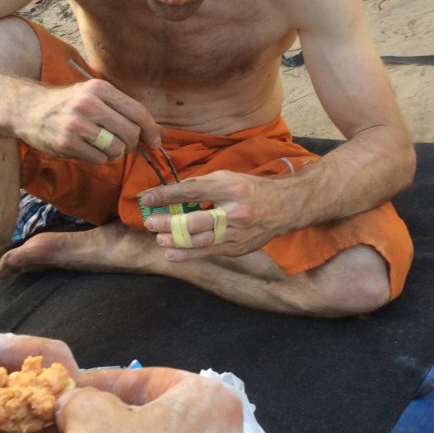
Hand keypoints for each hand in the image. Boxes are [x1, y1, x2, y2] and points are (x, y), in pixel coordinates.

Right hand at [17, 77, 160, 162]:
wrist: (28, 110)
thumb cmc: (68, 104)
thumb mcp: (95, 97)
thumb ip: (125, 111)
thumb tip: (159, 132)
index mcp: (100, 88)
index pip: (137, 112)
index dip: (151, 130)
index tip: (156, 142)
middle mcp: (89, 104)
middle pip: (130, 132)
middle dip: (132, 143)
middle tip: (124, 144)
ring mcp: (77, 124)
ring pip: (117, 148)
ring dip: (115, 152)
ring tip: (102, 145)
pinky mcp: (67, 143)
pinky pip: (100, 159)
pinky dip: (99, 158)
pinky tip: (87, 149)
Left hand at [140, 170, 285, 259]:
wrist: (286, 207)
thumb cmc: (253, 189)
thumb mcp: (229, 178)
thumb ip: (202, 184)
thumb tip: (173, 192)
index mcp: (231, 188)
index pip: (192, 191)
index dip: (166, 195)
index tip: (147, 198)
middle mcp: (235, 212)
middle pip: (194, 221)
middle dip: (168, 224)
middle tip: (150, 223)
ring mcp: (237, 233)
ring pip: (199, 242)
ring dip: (175, 241)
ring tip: (159, 238)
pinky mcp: (238, 248)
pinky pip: (208, 253)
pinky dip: (188, 254)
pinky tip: (173, 253)